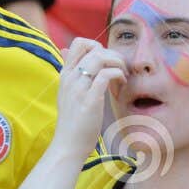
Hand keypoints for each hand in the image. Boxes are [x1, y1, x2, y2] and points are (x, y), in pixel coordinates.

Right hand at [54, 38, 126, 155]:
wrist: (68, 146)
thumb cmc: (72, 122)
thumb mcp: (67, 92)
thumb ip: (71, 74)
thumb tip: (65, 50)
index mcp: (65, 74)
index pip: (78, 43)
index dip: (97, 46)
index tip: (106, 61)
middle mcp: (70, 78)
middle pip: (93, 47)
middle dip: (112, 54)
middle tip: (120, 69)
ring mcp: (79, 88)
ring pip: (100, 58)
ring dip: (118, 63)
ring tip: (123, 76)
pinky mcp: (90, 100)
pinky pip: (106, 75)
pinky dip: (118, 75)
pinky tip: (121, 85)